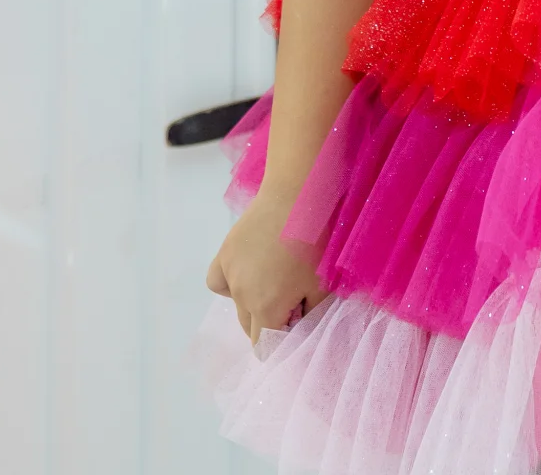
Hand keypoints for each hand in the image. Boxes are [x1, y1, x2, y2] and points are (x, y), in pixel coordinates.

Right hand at [206, 190, 325, 345]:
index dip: (281, 340)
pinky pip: (218, 281)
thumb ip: (308, 315)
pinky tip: (246, 271)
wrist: (297, 194)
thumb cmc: (316, 240)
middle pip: (250, 328)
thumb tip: (295, 326)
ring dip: (253, 303)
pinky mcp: (224, 252)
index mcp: (266, 308)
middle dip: (269, 322)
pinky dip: (229, 283)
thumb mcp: (321, 284)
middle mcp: (241, 295)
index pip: (264, 346)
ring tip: (273, 278)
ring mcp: (230, 272)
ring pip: (236, 305)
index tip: (296, 321)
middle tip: (291, 298)